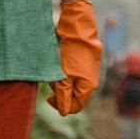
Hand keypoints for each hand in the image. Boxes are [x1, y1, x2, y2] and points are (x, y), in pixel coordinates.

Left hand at [48, 0, 101, 115]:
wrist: (78, 26)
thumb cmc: (71, 51)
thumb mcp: (64, 76)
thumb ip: (64, 95)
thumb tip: (64, 112)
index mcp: (88, 87)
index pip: (75, 106)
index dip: (60, 105)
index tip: (48, 97)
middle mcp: (91, 80)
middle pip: (73, 96)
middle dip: (60, 91)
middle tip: (52, 80)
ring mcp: (88, 71)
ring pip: (72, 84)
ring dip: (61, 80)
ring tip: (55, 68)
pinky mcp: (84, 62)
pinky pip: (73, 74)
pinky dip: (64, 72)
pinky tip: (59, 62)